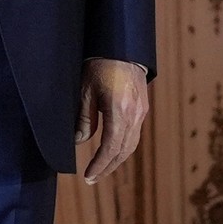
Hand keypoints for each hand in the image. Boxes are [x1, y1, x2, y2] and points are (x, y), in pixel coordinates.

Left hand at [75, 58, 148, 183]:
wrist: (122, 45)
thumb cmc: (101, 63)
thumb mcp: (85, 89)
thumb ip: (83, 117)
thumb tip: (80, 141)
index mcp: (120, 109)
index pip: (111, 147)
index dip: (100, 164)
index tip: (89, 176)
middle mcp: (135, 113)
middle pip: (124, 150)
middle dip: (108, 166)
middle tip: (93, 178)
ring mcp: (141, 110)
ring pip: (132, 143)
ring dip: (117, 158)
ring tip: (102, 168)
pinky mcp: (142, 106)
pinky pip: (135, 133)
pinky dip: (124, 146)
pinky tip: (113, 149)